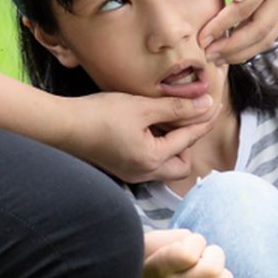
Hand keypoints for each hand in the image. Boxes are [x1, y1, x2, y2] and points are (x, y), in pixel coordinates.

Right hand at [69, 91, 219, 182]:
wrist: (63, 126)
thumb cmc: (100, 115)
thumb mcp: (142, 107)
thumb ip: (176, 108)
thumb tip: (204, 105)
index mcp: (153, 159)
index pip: (189, 139)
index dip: (203, 119)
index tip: (215, 105)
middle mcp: (144, 172)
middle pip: (181, 165)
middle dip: (188, 143)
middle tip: (186, 117)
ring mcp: (131, 173)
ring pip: (165, 165)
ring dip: (172, 146)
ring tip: (165, 120)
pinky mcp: (120, 167)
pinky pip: (149, 162)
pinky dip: (156, 147)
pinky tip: (147, 127)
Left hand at [199, 0, 277, 63]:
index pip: (247, 8)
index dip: (224, 25)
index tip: (202, 38)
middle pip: (262, 27)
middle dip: (233, 46)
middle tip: (208, 55)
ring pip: (268, 35)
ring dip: (242, 50)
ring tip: (216, 57)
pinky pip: (268, 31)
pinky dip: (249, 45)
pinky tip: (229, 50)